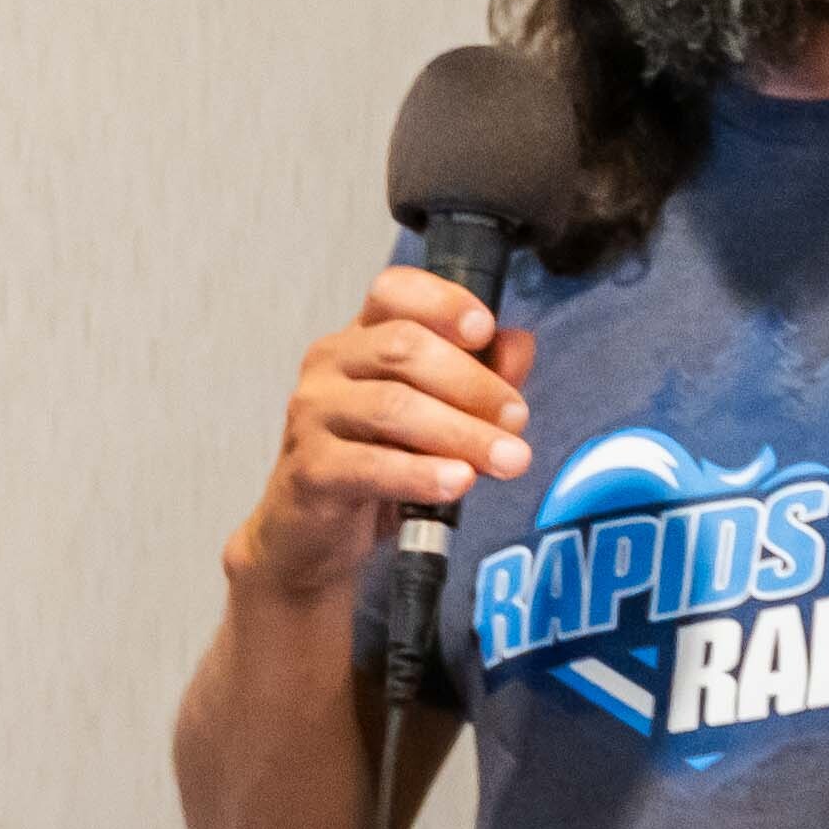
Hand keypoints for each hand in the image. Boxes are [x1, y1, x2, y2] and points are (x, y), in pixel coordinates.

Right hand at [230, 264, 534, 602]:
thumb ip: (479, 376)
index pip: (394, 291)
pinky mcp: (310, 468)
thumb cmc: (374, 466)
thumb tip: (518, 345)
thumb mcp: (435, 415)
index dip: (442, 301)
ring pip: (393, 406)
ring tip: (507, 460)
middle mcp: (330, 364)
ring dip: (462, 432)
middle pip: (403, 347)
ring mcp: (314, 414)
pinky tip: (457, 482)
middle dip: (472, 383)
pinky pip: (372, 465)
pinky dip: (422, 474)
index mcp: (361, 338)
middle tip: (516, 419)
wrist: (312, 537)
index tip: (485, 329)